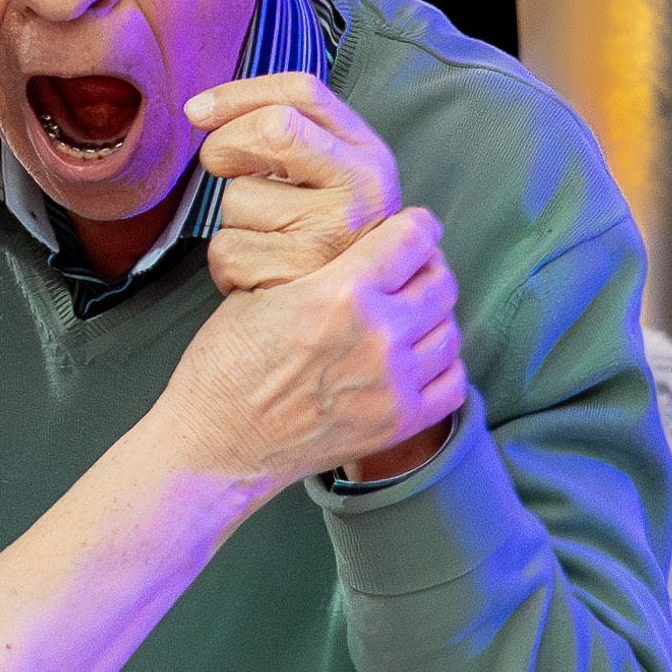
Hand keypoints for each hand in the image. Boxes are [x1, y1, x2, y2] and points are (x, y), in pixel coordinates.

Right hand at [166, 202, 465, 495]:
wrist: (217, 444)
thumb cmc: (226, 366)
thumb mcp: (262, 291)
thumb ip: (324, 267)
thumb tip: (367, 245)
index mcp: (341, 293)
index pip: (414, 238)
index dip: (417, 227)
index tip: (414, 229)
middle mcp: (377, 336)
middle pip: (440, 282)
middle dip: (427, 268)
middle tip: (409, 272)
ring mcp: (392, 385)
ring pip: (449, 330)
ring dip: (434, 318)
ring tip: (410, 316)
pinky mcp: (397, 424)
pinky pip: (453, 383)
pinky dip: (442, 367)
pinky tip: (417, 360)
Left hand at [195, 74, 400, 290]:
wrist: (353, 314)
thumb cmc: (323, 238)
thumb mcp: (329, 176)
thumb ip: (289, 133)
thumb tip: (200, 110)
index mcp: (367, 154)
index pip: (303, 93)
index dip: (240, 95)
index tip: (199, 110)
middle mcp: (361, 189)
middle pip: (273, 128)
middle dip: (227, 143)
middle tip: (221, 166)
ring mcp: (331, 234)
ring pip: (239, 197)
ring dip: (231, 218)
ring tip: (264, 239)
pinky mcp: (298, 278)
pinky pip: (227, 248)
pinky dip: (226, 262)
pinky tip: (256, 269)